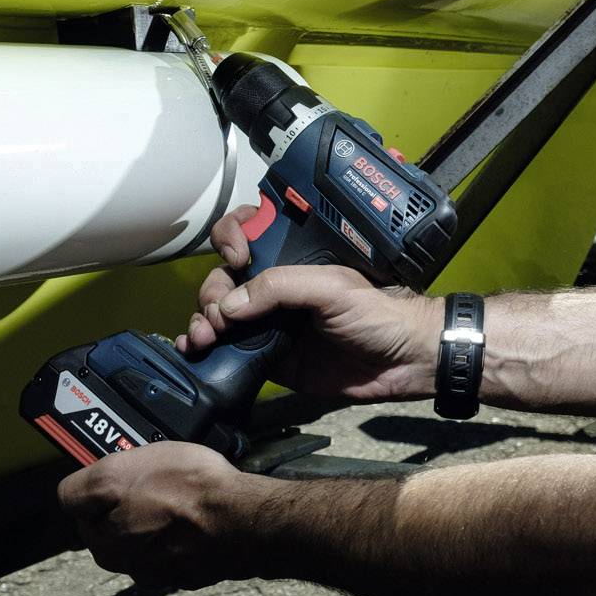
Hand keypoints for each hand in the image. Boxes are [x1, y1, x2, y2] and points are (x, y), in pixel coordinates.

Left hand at [58, 442, 250, 590]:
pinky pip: (179, 543)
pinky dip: (184, 530)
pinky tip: (199, 513)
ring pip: (148, 533)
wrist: (244, 520)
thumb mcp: (116, 473)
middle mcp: (129, 566)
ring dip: (158, 515)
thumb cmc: (185, 491)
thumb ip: (82, 488)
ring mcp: (164, 572)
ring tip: (182, 493)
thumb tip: (70, 495)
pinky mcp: (194, 572)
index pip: (82, 507)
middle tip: (155, 478)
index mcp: (104, 546)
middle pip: (116, 521)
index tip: (123, 471)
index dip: (102, 482)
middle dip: (130, 500)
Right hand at [179, 205, 443, 400]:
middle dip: (212, 292)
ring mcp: (269, 322)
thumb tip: (228, 306)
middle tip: (219, 316)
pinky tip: (192, 349)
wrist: (403, 363)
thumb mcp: (332, 287)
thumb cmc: (378, 313)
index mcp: (292, 257)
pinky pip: (229, 350)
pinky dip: (205, 348)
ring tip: (202, 337)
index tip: (237, 258)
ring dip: (202, 321)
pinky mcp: (268, 357)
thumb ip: (280, 287)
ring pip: (220, 314)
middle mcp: (275, 287)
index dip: (231, 238)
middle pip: (224, 279)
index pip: (246, 233)